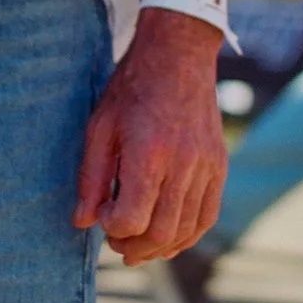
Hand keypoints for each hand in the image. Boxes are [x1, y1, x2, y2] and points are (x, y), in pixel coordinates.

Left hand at [73, 9, 227, 264]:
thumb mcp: (100, 126)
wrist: (179, 54)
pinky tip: (169, 238)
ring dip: (159, 248)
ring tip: (139, 247)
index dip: (113, 228)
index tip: (102, 216)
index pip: (132, 218)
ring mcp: (206, 166)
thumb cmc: (132, 87)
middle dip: (134, 248)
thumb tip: (83, 221)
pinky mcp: (219, 165)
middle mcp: (182, 164)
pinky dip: (188, 235)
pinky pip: (207, 215)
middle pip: (160, 232)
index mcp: (148, 152)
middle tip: (116, 245)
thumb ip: (92, 177)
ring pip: (186, 229)